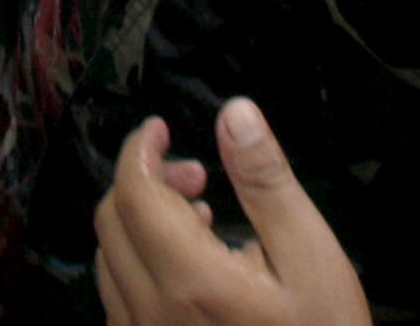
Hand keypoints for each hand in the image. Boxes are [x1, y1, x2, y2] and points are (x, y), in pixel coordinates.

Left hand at [95, 104, 369, 325]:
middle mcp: (149, 312)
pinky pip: (118, 300)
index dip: (139, 148)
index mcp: (189, 279)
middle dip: (145, 181)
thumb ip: (266, 183)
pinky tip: (188, 268)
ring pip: (108, 261)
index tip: (161, 127)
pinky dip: (138, 264)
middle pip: (111, 221)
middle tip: (199, 176)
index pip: (133, 192)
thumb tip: (234, 113)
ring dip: (139, 223)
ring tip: (200, 219)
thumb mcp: (312, 257)